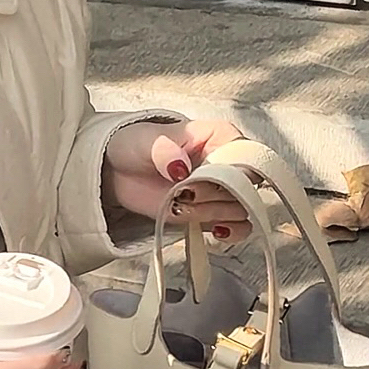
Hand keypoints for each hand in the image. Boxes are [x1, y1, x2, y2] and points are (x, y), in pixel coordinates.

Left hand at [104, 117, 250, 240]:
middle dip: (215, 196)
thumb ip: (165, 151)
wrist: (121, 172)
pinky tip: (212, 230)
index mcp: (221, 136)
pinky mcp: (214, 213)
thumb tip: (180, 168)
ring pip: (240, 209)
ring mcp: (223, 190)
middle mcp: (229, 163)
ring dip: (211, 213)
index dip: (232, 172)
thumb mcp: (146, 142)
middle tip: (185, 194)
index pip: (247, 156)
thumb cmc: (139, 146)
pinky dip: (230, 232)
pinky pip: (239, 227)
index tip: (201, 179)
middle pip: (246, 186)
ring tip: (180, 205)